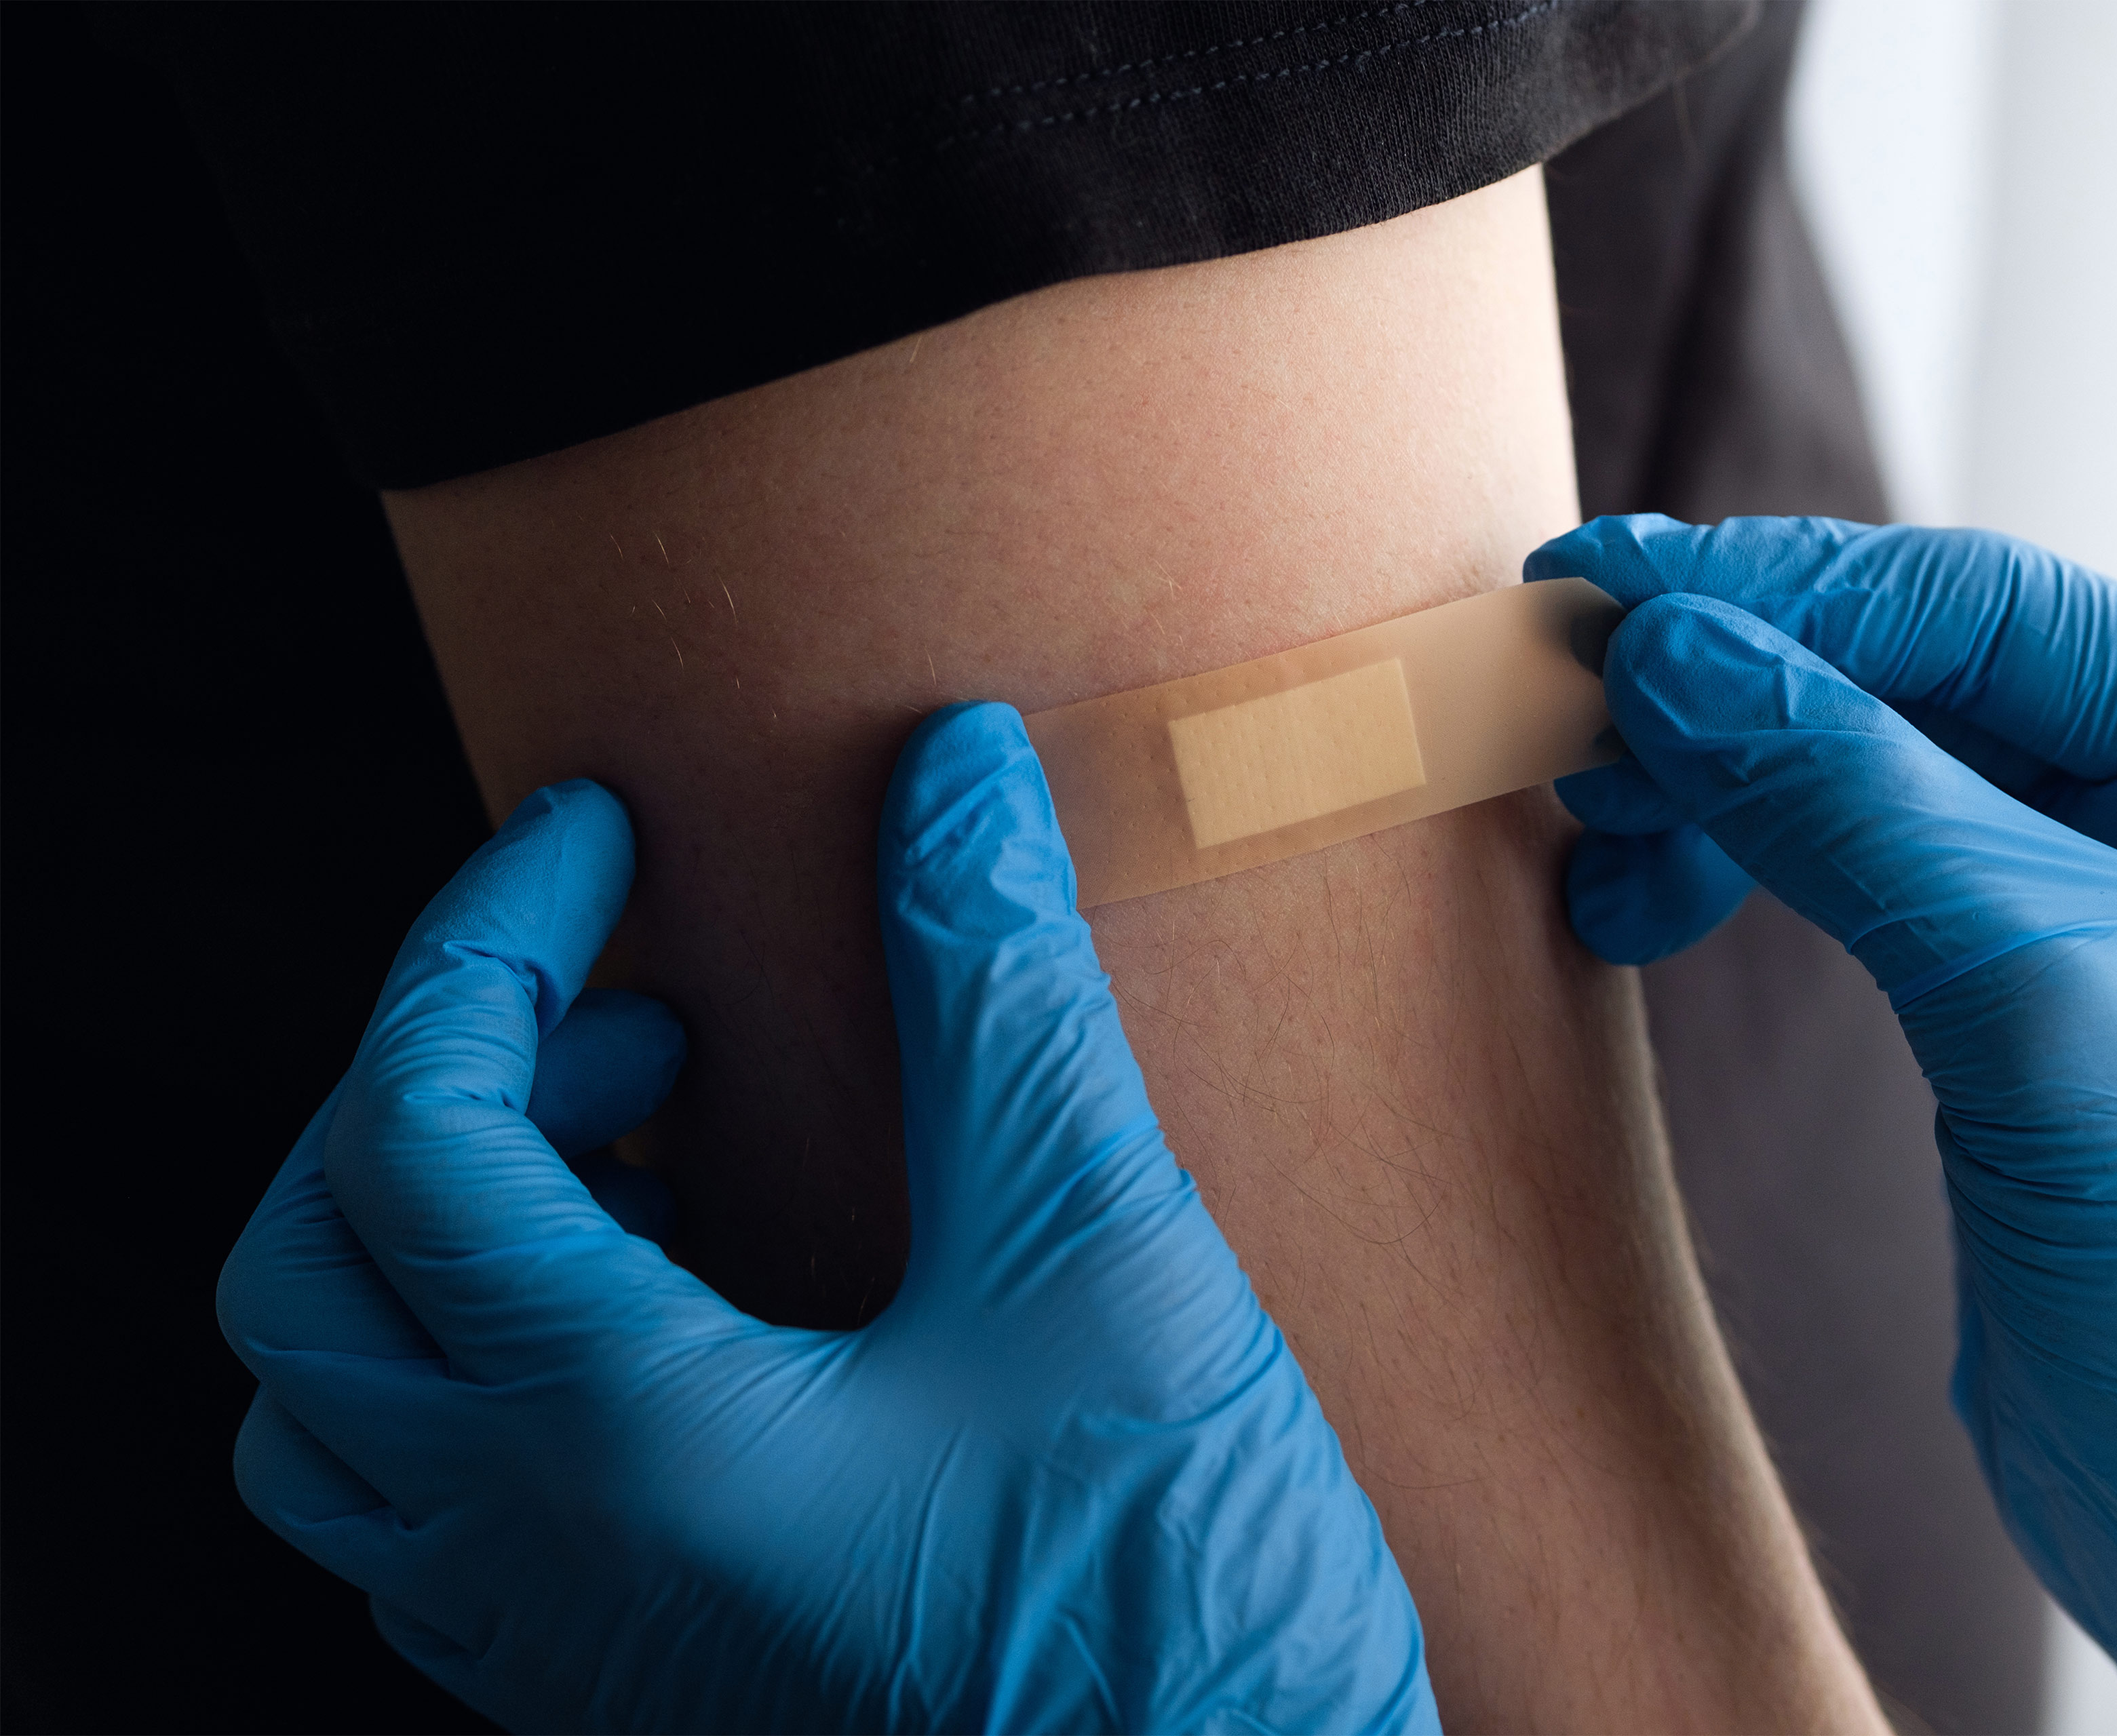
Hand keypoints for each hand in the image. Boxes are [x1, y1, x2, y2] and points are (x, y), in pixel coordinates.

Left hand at [217, 704, 1435, 1734]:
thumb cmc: (1173, 1605)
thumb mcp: (1100, 1260)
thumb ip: (997, 995)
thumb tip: (949, 772)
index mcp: (608, 1438)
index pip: (414, 1127)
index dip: (490, 938)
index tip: (601, 832)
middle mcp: (531, 1560)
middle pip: (310, 1272)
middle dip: (437, 1086)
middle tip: (629, 1010)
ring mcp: (560, 1648)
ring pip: (342, 1413)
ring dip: (437, 1237)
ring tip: (642, 1152)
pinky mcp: (623, 1692)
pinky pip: (433, 1511)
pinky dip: (486, 1362)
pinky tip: (673, 1305)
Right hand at [1533, 514, 2116, 1733]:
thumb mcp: (2047, 1004)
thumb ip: (1856, 810)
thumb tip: (1677, 654)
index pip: (1987, 614)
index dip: (1784, 594)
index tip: (1607, 595)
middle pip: (1915, 678)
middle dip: (1735, 679)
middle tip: (1561, 688)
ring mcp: (2096, 904)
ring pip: (1863, 776)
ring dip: (1715, 779)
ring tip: (1583, 812)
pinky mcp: (2010, 1006)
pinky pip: (1849, 878)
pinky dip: (1736, 866)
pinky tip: (1640, 886)